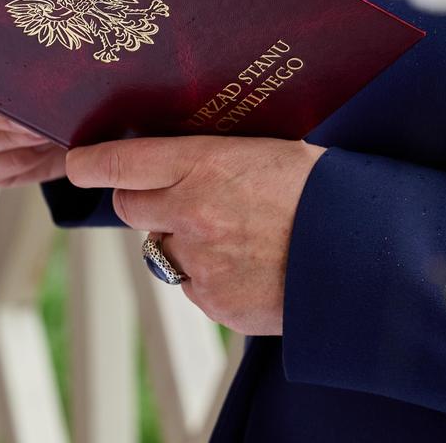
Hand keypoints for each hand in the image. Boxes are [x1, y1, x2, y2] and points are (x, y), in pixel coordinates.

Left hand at [65, 136, 324, 334]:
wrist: (368, 255)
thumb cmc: (328, 191)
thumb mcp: (274, 149)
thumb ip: (221, 151)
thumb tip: (190, 143)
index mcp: (206, 164)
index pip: (122, 162)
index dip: (92, 163)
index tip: (78, 163)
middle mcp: (193, 213)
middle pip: (130, 206)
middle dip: (145, 200)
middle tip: (179, 195)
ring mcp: (202, 263)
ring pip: (163, 249)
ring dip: (184, 241)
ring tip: (237, 233)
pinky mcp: (215, 303)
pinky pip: (195, 286)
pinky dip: (213, 277)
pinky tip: (253, 264)